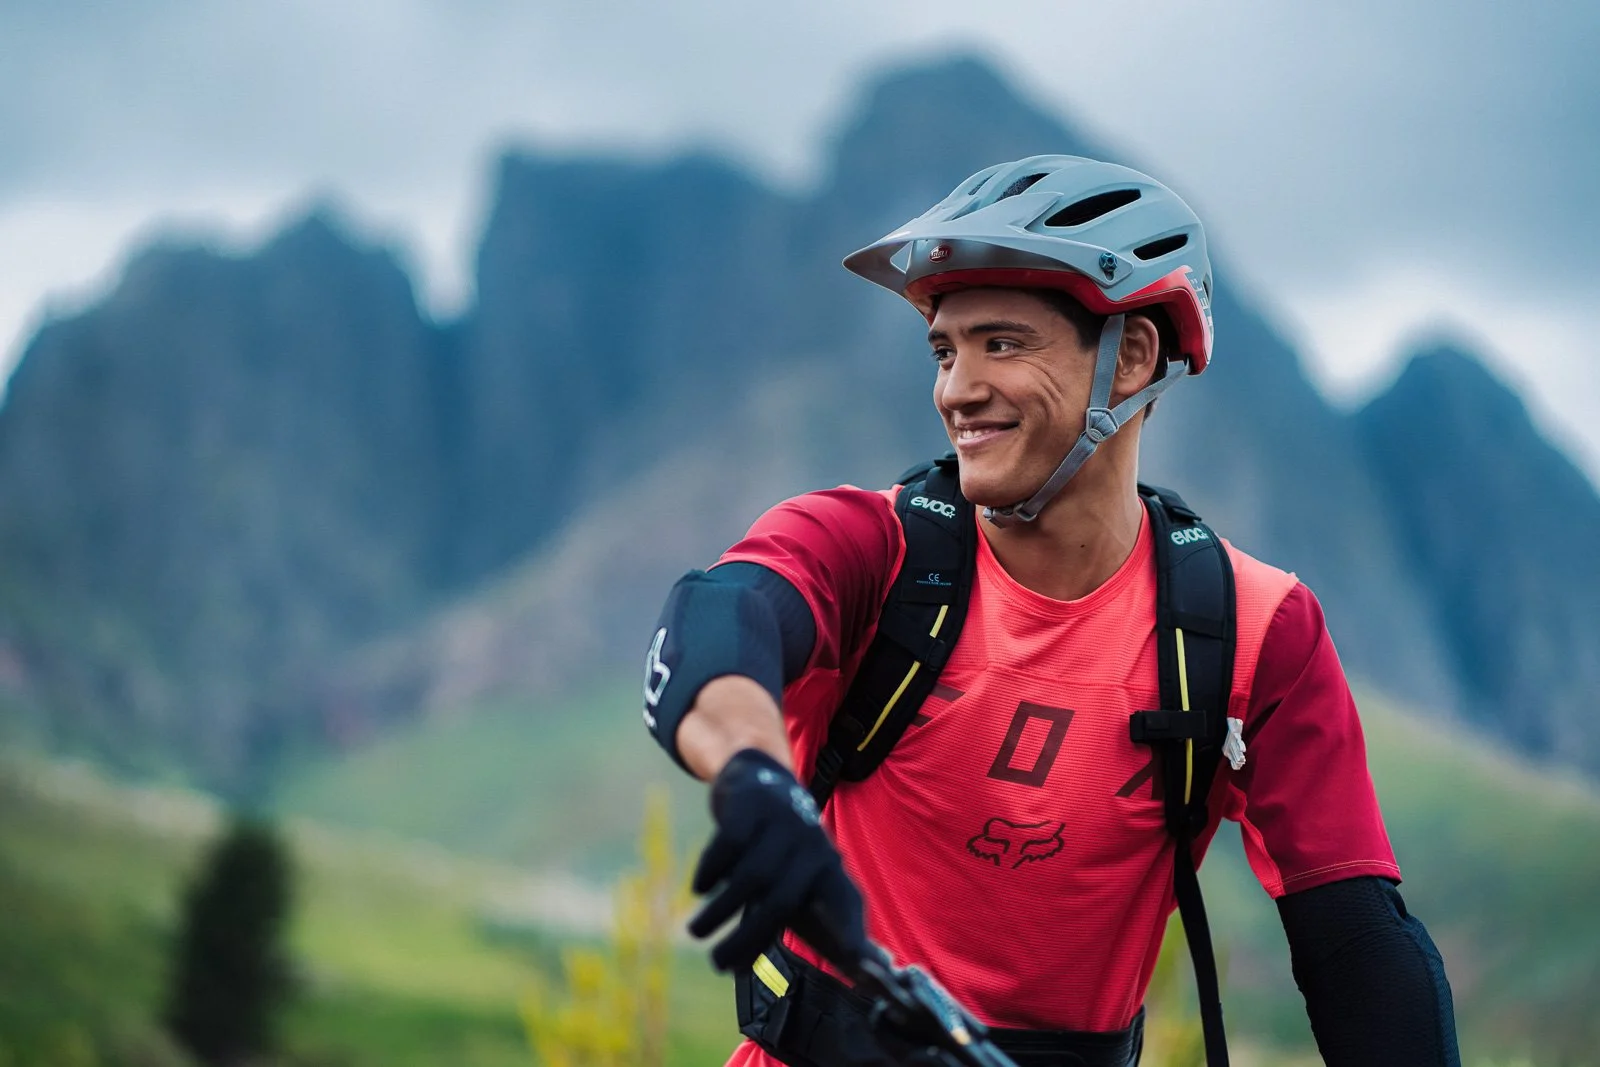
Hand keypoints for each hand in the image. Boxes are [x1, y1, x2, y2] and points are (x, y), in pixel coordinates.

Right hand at [687, 748, 866, 971]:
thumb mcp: (802, 879)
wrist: (761, 780)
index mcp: (830, 870)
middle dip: (748, 937)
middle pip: (782, 901)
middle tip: (718, 965)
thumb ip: (812, 923)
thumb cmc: (783, 852)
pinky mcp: (753, 806)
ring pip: (752, 876)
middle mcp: (812, 846)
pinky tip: (700, 888)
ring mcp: (782, 823)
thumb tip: (831, 973)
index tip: (857, 962)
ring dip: (720, 910)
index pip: (846, 904)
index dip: (852, 933)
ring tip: (697, 931)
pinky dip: (712, 870)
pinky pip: (730, 844)